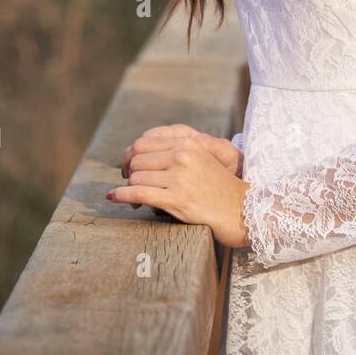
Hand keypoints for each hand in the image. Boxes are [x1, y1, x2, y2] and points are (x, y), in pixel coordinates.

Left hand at [108, 132, 250, 248]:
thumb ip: (176, 152)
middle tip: (129, 186)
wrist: (241, 210)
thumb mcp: (201, 159)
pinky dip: (121, 196)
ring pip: (135, 178)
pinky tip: (113, 198)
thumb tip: (138, 154)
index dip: (130, 157)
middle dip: (129, 174)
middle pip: (136, 160)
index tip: (129, 169)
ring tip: (132, 199)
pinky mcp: (177, 199)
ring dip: (128, 189)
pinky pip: (137, 194)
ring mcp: (179, 178)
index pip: (143, 143)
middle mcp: (182, 157)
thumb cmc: (219, 188)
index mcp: (187, 144)